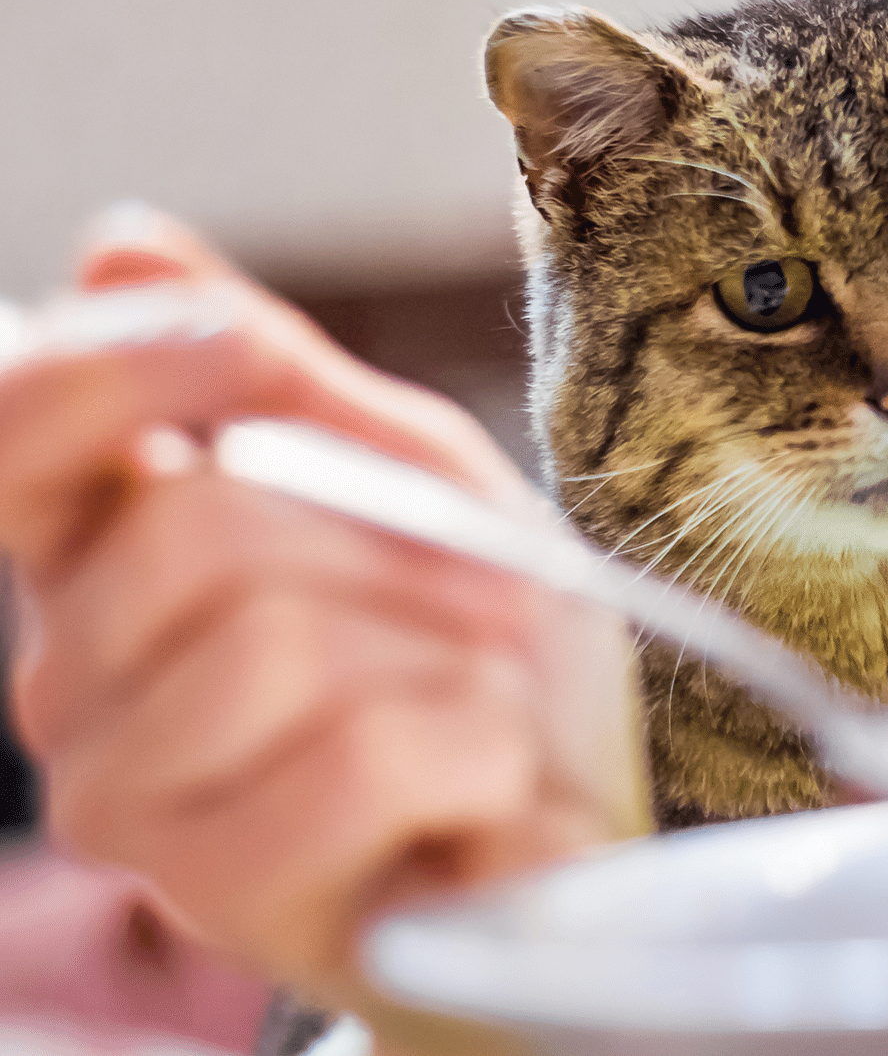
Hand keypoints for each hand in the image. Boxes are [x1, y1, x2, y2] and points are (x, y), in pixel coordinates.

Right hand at [2, 207, 647, 1037]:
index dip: (131, 360)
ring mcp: (131, 798)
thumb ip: (273, 375)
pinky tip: (483, 776)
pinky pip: (359, 759)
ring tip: (477, 695)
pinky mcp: (221, 895)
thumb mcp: (408, 472)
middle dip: (392, 545)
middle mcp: (75, 679)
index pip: (17, 428)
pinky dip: (475, 743)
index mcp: (108, 556)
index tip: (247, 348)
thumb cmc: (488, 642)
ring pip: (275, 643)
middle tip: (473, 601)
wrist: (578, 803)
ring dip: (446, 649)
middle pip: (194, 528)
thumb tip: (121, 246)